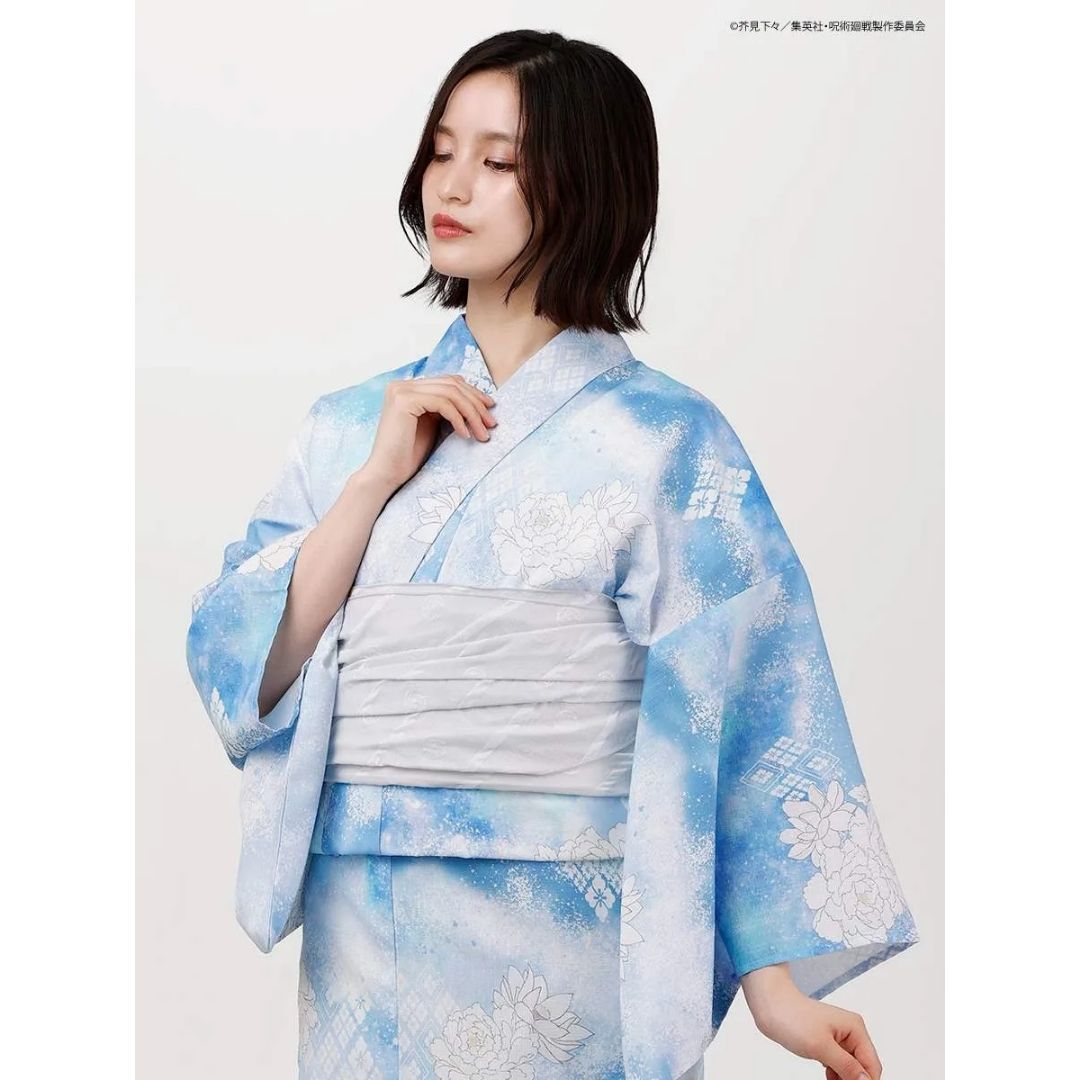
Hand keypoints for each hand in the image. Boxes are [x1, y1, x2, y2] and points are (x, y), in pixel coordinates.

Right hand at [359, 374, 497, 492]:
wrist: (386, 474)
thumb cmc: (409, 455)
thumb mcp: (433, 425)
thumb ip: (447, 409)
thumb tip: (479, 402)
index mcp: (409, 388)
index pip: (448, 382)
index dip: (472, 394)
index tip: (490, 411)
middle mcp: (402, 384)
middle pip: (452, 384)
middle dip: (476, 403)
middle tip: (492, 424)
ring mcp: (401, 390)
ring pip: (450, 393)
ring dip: (472, 413)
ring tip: (483, 433)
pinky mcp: (404, 400)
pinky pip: (443, 403)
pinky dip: (458, 418)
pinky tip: (465, 435)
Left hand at [741, 964, 882, 1079]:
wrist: (769, 1005)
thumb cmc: (792, 1017)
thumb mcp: (821, 1046)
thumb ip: (847, 1066)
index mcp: (855, 1028)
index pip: (871, 1065)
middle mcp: (850, 1032)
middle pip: (863, 1067)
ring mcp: (838, 1037)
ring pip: (851, 1068)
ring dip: (844, 1078)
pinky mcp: (826, 1042)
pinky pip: (839, 1064)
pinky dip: (835, 1073)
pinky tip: (829, 1077)